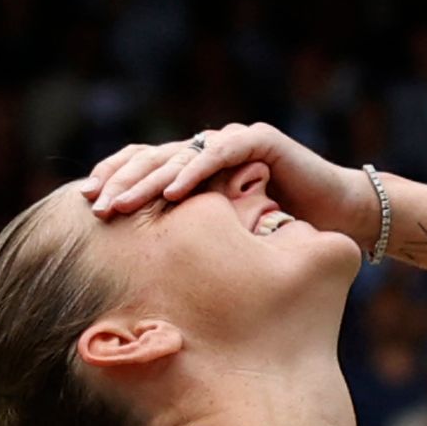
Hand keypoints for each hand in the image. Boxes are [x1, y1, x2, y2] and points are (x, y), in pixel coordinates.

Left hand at [82, 124, 373, 245]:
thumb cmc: (285, 240)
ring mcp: (233, 142)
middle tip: (94, 207)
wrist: (342, 219)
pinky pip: (221, 152)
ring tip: (123, 202)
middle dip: (120, 182)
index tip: (84, 207)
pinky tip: (173, 192)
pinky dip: (195, 171)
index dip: (114, 181)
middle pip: (152, 158)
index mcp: (195, 172)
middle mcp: (209, 153)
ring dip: (149, 179)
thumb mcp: (225, 247)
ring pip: (180, 153)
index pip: (144, 167)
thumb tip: (143, 284)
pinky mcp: (261, 141)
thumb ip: (192, 249)